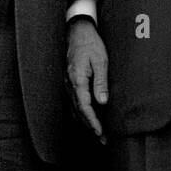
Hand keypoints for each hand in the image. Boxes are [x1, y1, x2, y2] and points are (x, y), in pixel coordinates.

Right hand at [66, 18, 108, 141]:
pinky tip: (88, 117)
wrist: (77, 31)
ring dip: (86, 122)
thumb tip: (102, 102)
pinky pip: (73, 102)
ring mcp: (67, 83)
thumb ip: (101, 82)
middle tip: (103, 140)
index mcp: (77, 79)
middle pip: (78, 111)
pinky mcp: (69, 81)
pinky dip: (81, 113)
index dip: (93, 122)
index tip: (100, 133)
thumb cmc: (90, 43)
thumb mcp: (100, 60)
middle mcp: (69, 84)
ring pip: (74, 108)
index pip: (84, 107)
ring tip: (98, 133)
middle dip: (90, 127)